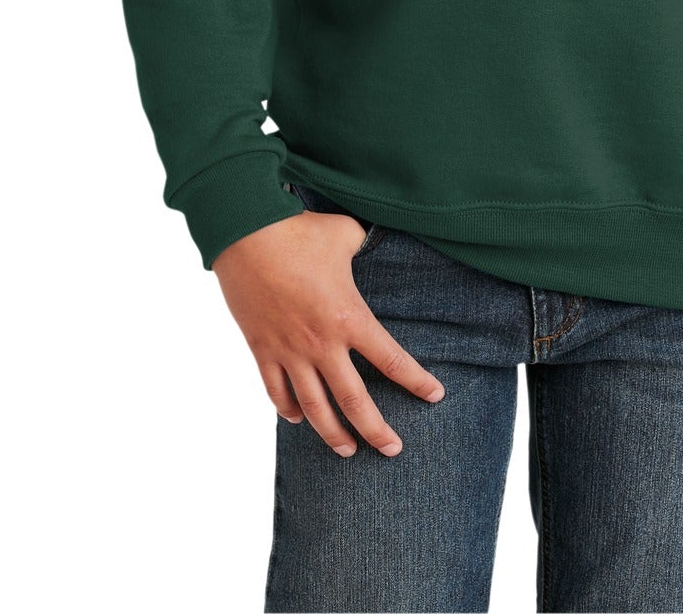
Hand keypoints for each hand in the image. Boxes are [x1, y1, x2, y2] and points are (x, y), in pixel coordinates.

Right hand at [211, 210, 446, 456]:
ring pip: (314, 408)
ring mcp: (289, 350)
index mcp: (349, 317)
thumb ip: (364, 244)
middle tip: (393, 450)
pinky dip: (288, 410)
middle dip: (376, 431)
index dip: (417, 381)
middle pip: (354, 401)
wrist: (246, 232)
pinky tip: (297, 420)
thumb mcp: (345, 234)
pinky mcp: (261, 349)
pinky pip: (276, 391)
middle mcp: (322, 343)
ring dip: (332, 434)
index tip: (436, 396)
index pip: (391, 360)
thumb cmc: (299, 230)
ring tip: (347, 451)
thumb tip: (375, 238)